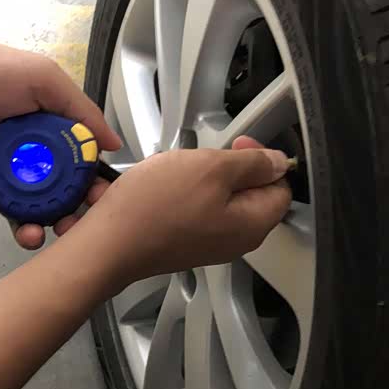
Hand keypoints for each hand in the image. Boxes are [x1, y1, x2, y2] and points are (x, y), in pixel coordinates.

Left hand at [0, 33, 120, 249]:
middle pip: (51, 196)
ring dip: (28, 226)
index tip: (100, 202)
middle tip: (69, 227)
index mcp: (46, 131)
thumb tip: (113, 142)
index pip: (76, 166)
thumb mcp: (41, 78)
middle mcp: (24, 155)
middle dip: (64, 216)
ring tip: (33, 234)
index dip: (90, 185)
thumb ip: (79, 109)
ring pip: (18, 210)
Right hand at [79, 137, 291, 290]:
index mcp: (252, 224)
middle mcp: (233, 240)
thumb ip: (253, 163)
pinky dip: (177, 193)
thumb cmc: (154, 210)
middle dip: (226, 168)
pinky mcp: (181, 243)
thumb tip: (278, 162)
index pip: (281, 186)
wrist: (108, 243)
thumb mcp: (212, 168)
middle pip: (248, 193)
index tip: (238, 145)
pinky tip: (159, 188)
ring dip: (197, 177)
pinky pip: (190, 209)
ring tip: (175, 173)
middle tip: (201, 158)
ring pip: (216, 198)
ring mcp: (206, 243)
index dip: (264, 159)